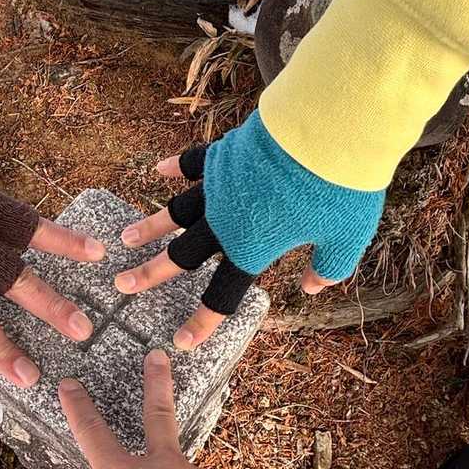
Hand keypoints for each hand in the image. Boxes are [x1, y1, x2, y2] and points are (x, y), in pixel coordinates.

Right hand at [114, 111, 385, 350]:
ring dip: (150, 226)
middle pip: (180, 255)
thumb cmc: (339, 187)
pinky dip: (174, 168)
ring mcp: (219, 186)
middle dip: (150, 273)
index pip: (221, 297)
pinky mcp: (223, 155)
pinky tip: (158, 171)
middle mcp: (225, 223)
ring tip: (126, 239)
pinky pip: (191, 163)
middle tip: (122, 285)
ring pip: (175, 211)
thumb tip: (312, 287)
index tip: (180, 342)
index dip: (201, 323)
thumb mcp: (346, 237)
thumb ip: (328, 268)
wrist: (325, 126)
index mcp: (251, 250)